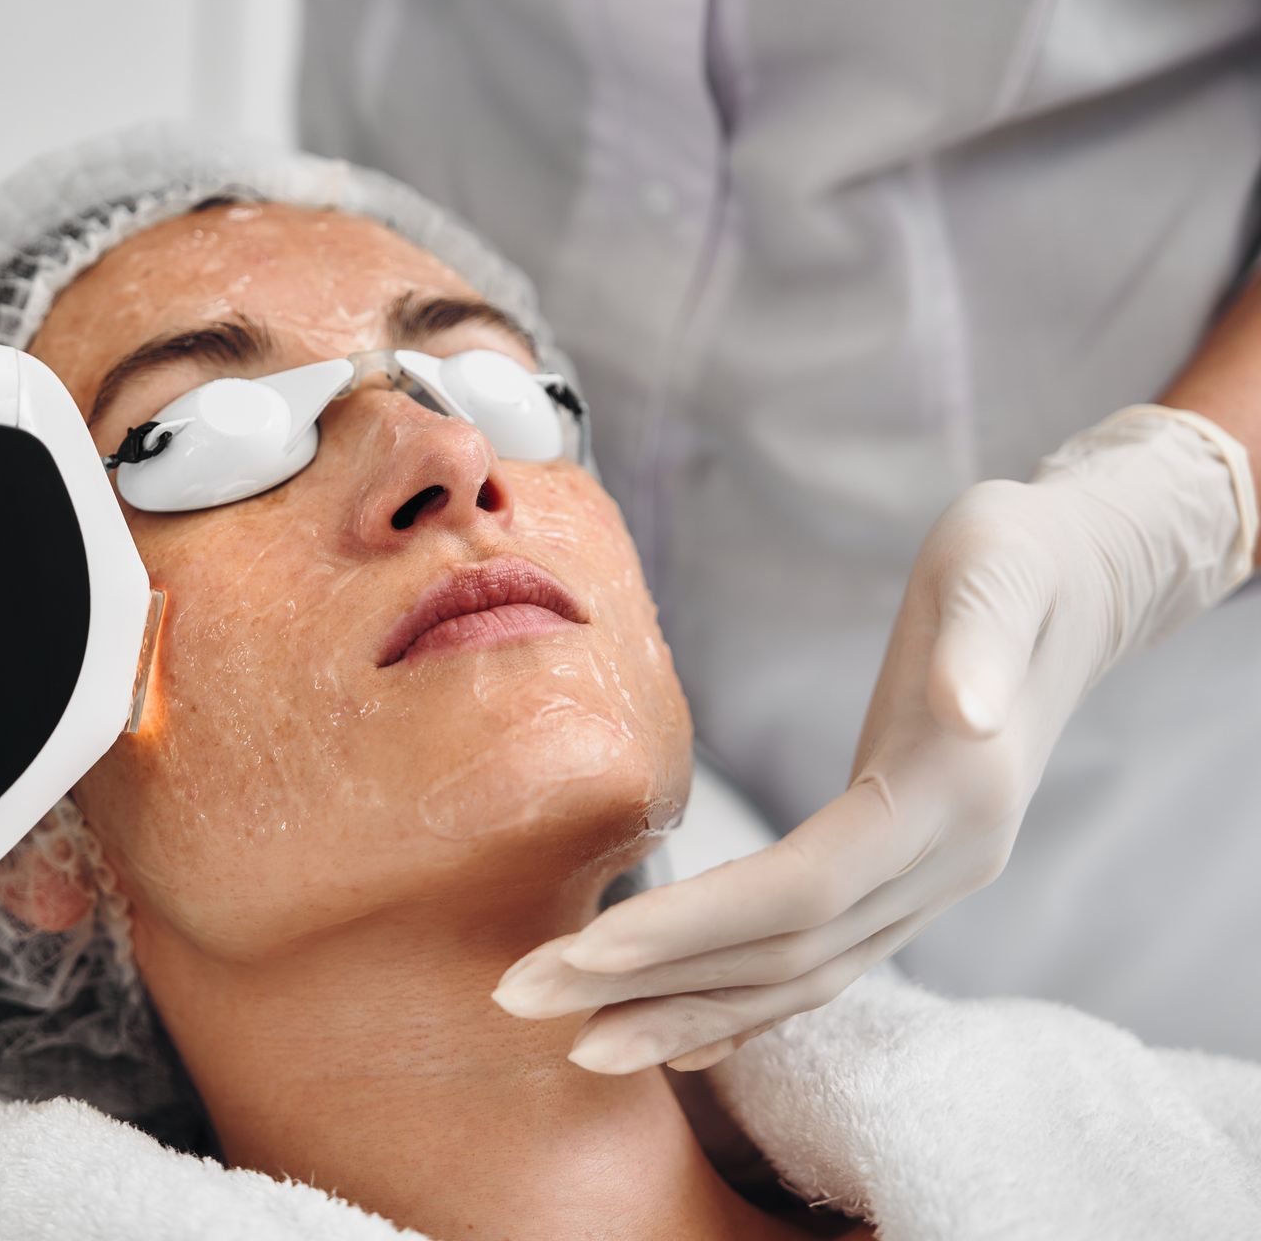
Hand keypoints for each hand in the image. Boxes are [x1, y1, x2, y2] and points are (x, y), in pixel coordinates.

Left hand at [493, 405, 1256, 1072]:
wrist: (1081, 583)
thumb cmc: (1019, 557)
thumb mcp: (1002, 562)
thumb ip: (981, 637)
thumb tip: (965, 703)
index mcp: (953, 798)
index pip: (804, 889)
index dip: (693, 925)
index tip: (584, 949)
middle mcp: (945, 864)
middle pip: (781, 956)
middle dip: (650, 984)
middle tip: (521, 999)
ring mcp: (929, 882)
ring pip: (795, 979)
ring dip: (683, 1015)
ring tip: (576, 1045)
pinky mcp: (902, 876)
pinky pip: (815, 965)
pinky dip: (740, 1008)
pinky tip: (673, 1032)